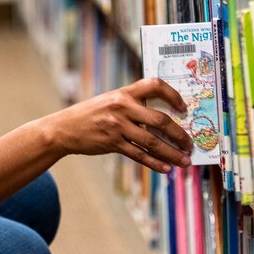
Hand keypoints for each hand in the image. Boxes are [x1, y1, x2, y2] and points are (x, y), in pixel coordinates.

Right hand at [51, 78, 194, 172]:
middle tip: (190, 144)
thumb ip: (132, 104)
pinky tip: (166, 168)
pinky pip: (139, 155)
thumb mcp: (110, 101)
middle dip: (179, 134)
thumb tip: (163, 119)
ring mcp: (117, 126)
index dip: (173, 95)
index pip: (154, 85)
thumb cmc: (90, 114)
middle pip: (160, 120)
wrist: (64, 128)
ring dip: (172, 153)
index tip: (184, 108)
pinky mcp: (112, 143)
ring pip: (152, 142)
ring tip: (184, 160)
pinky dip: (155, 163)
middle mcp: (122, 107)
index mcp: (124, 92)